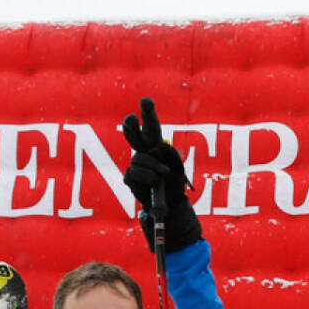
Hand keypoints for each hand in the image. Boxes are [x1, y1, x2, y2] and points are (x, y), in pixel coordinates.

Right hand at [121, 97, 201, 252]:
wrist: (171, 206)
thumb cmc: (175, 184)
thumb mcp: (178, 167)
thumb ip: (170, 154)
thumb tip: (156, 148)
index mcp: (156, 145)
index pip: (150, 126)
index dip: (148, 113)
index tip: (146, 101)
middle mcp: (143, 152)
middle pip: (132, 132)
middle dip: (132, 124)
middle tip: (134, 118)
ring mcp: (136, 165)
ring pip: (137, 158)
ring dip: (150, 166)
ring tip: (162, 174)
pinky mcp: (130, 179)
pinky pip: (133, 172)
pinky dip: (146, 177)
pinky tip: (154, 182)